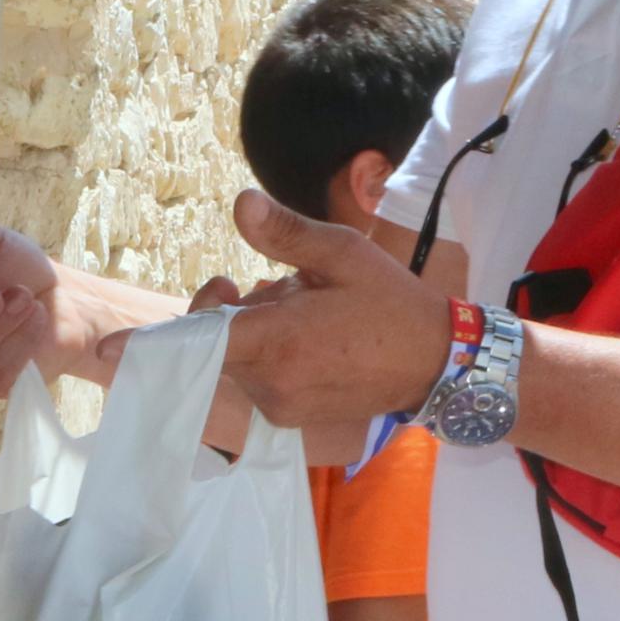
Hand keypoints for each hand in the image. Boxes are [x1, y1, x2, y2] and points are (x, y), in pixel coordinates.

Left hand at [213, 191, 457, 429]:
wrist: (431, 361)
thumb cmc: (387, 301)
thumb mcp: (342, 252)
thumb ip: (285, 232)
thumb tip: (242, 202)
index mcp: (277, 342)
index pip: (200, 337)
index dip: (188, 317)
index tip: (197, 303)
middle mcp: (270, 383)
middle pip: (214, 346)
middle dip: (233, 314)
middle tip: (277, 289)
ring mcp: (278, 406)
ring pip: (235, 364)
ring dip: (253, 337)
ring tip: (302, 316)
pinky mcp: (288, 418)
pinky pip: (255, 382)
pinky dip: (267, 360)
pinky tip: (305, 342)